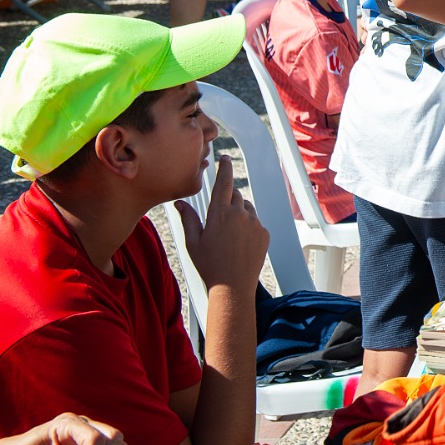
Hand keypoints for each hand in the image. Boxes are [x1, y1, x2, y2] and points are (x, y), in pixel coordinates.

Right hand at [174, 157, 267, 291]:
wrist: (233, 287)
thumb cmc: (209, 265)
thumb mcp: (193, 242)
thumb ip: (188, 219)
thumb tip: (180, 202)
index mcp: (219, 214)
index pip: (223, 183)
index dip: (225, 168)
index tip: (226, 158)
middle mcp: (240, 214)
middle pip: (235, 195)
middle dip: (228, 200)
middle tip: (219, 221)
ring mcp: (254, 223)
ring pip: (247, 208)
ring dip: (239, 213)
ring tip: (228, 236)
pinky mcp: (264, 232)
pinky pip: (256, 222)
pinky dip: (248, 226)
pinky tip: (239, 244)